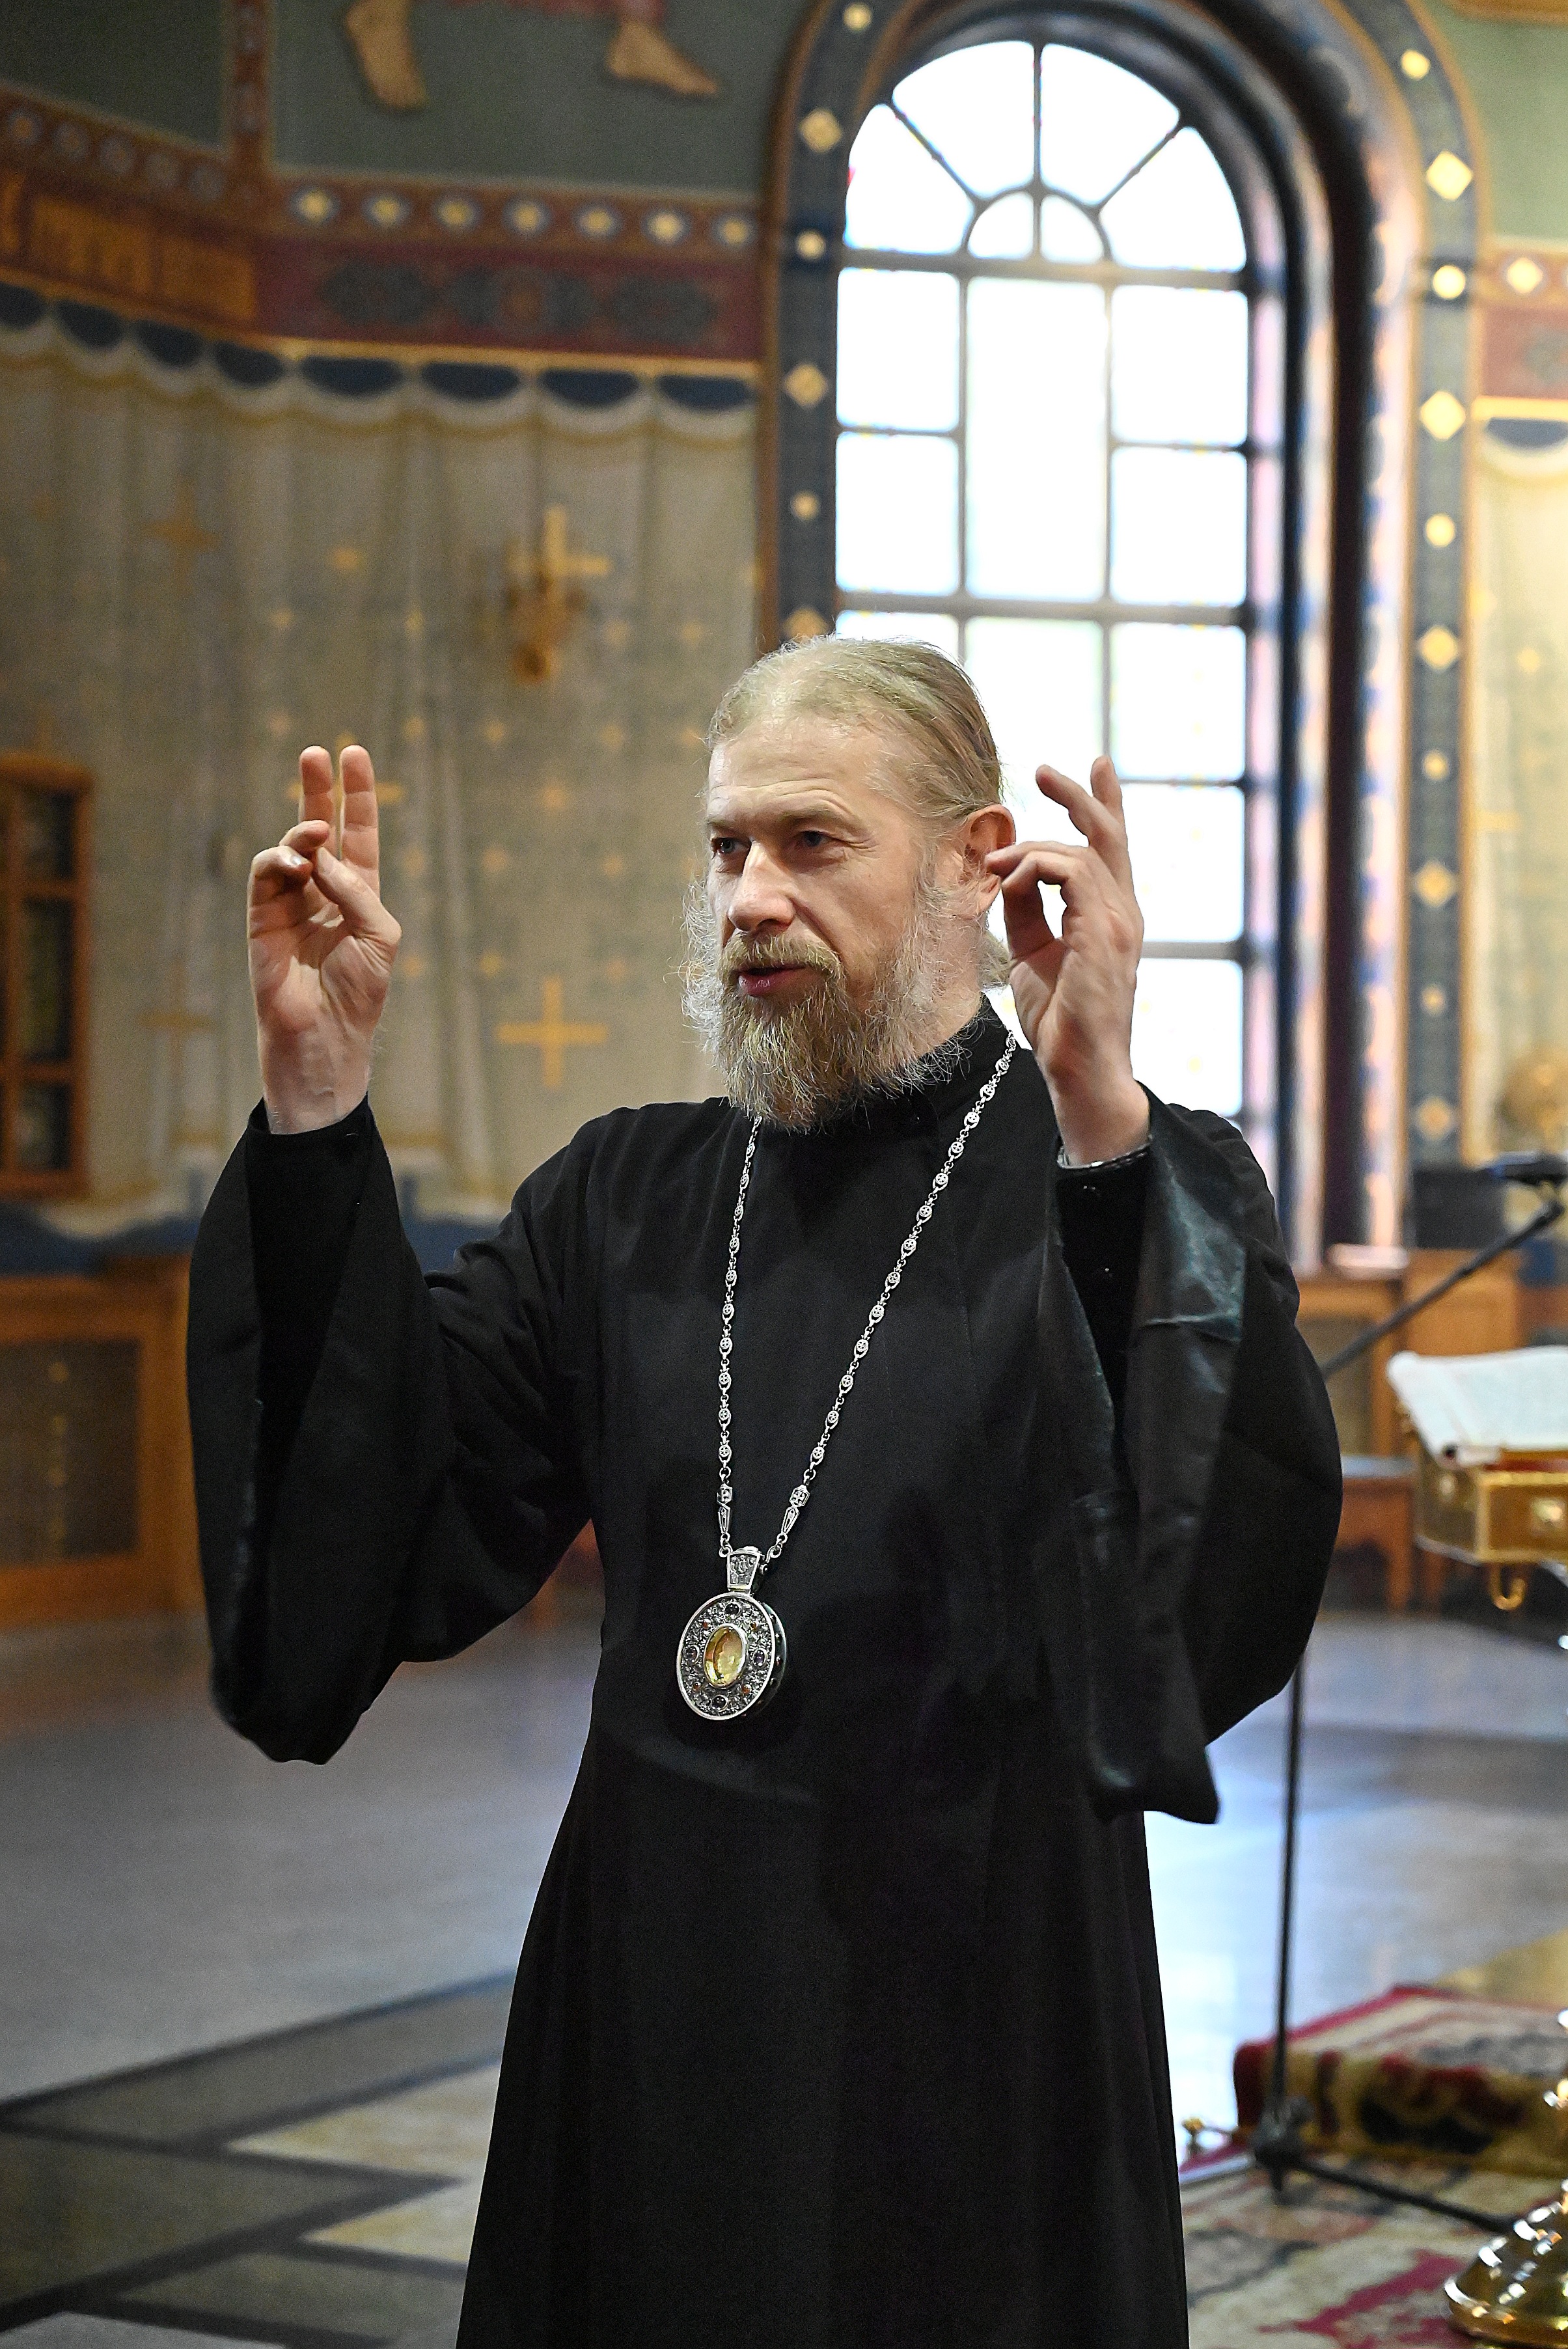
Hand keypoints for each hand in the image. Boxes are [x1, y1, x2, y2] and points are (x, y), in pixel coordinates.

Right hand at [249, 745, 400, 1132]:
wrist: (326, 1036)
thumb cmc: (360, 992)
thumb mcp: (380, 935)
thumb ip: (357, 891)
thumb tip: (321, 856)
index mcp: (359, 894)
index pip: (358, 834)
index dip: (357, 796)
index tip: (353, 754)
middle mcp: (323, 892)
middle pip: (318, 828)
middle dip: (317, 791)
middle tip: (315, 753)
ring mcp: (290, 903)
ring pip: (290, 849)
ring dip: (302, 832)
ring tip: (314, 832)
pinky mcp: (262, 918)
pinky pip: (266, 875)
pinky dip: (279, 860)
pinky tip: (296, 861)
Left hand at [985, 756, 1148, 1165]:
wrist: (1079, 1068)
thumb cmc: (1059, 1020)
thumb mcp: (1032, 954)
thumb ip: (1025, 911)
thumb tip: (1007, 874)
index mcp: (1112, 915)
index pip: (1113, 848)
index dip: (1105, 803)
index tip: (1094, 767)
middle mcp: (1124, 911)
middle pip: (1107, 834)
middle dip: (1078, 794)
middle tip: (1043, 770)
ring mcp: (1119, 921)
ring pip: (1077, 851)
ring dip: (1028, 850)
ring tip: (996, 865)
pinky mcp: (1103, 932)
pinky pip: (1069, 872)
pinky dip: (1033, 867)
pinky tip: (1008, 882)